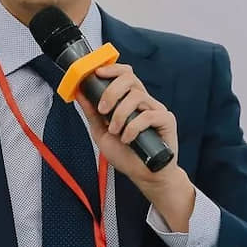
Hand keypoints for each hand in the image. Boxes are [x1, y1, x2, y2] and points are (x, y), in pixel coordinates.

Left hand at [77, 64, 194, 230]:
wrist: (144, 176)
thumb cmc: (126, 155)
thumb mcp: (101, 133)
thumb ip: (92, 113)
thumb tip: (79, 92)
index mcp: (129, 100)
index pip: (124, 74)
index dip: (112, 69)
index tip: (97, 74)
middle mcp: (144, 101)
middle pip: (130, 78)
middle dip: (111, 92)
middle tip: (103, 110)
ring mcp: (156, 109)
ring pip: (137, 96)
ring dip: (120, 114)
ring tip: (116, 131)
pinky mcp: (166, 120)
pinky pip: (148, 115)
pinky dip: (133, 128)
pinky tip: (128, 139)